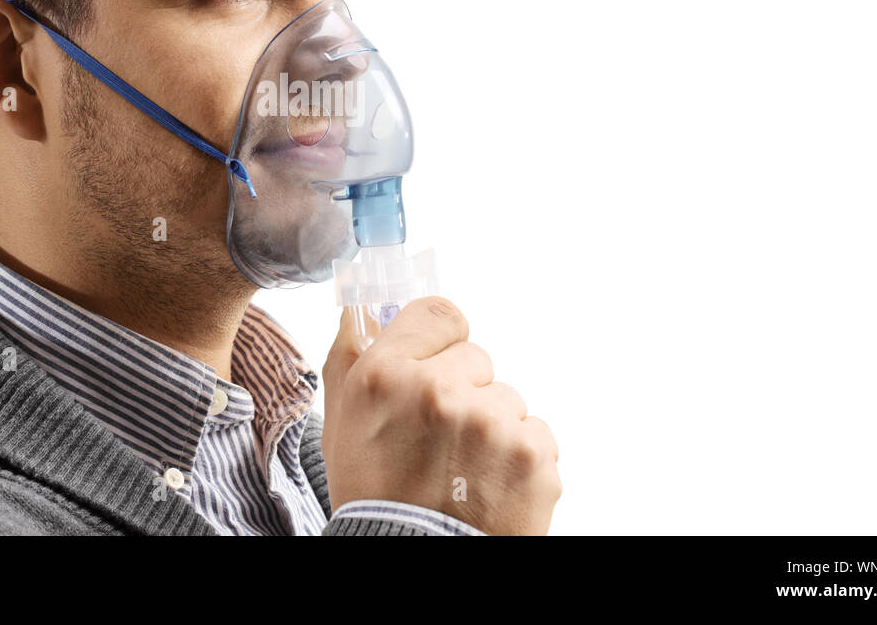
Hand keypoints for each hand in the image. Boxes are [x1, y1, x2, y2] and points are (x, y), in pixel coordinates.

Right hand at [321, 296, 560, 534]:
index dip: (441, 342)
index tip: (440, 363)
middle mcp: (437, 391)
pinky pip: (534, 433)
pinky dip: (519, 458)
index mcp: (385, 377)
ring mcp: (489, 422)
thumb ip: (347, 362)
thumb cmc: (375, 499)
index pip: (438, 314)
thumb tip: (355, 316)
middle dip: (465, 390)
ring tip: (465, 471)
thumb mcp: (341, 427)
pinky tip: (490, 486)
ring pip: (506, 398)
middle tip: (442, 438)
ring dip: (492, 427)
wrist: (413, 562)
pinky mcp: (530, 454)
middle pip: (475, 358)